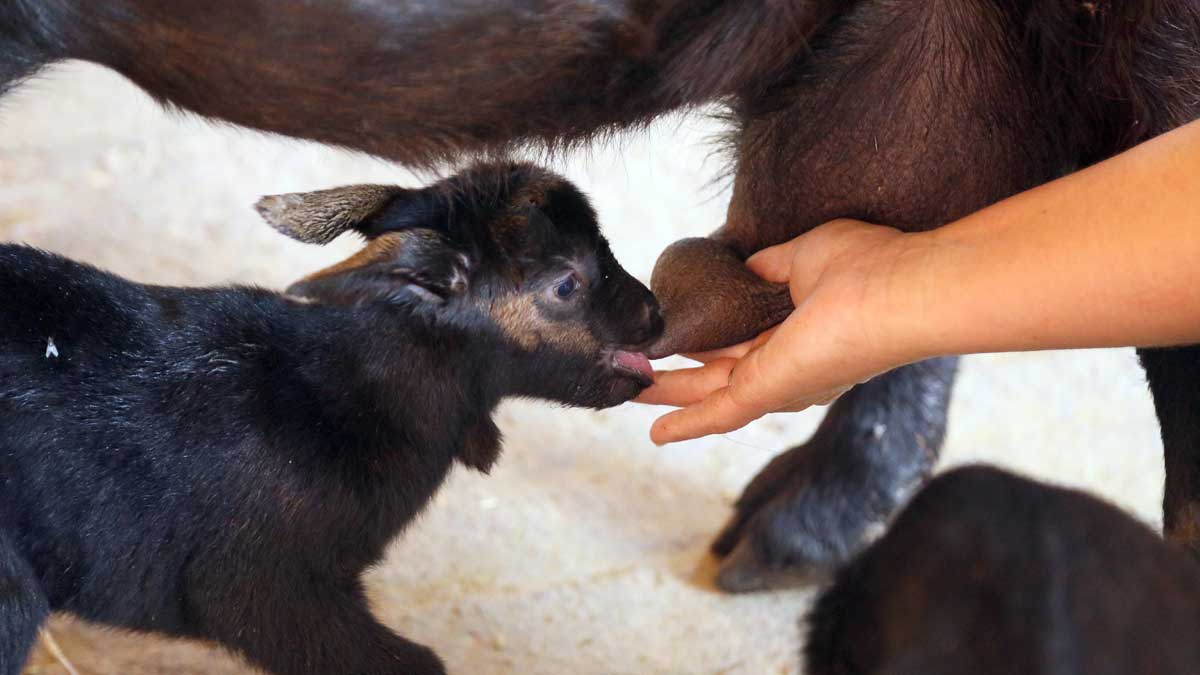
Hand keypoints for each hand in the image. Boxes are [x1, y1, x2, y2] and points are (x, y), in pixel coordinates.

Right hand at [637, 219, 932, 443]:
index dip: (709, 338)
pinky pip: (719, 415)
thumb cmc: (868, 267)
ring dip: (670, 395)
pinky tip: (656, 435)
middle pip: (720, 374)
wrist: (899, 291)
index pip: (744, 340)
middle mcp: (790, 365)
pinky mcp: (769, 393)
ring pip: (711, 394)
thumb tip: (744, 269)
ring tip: (631, 389)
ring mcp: (779, 383)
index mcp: (800, 333)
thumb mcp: (804, 255)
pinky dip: (686, 425)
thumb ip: (771, 268)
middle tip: (640, 373)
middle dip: (680, 376)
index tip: (678, 331)